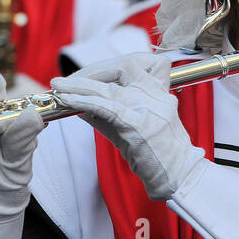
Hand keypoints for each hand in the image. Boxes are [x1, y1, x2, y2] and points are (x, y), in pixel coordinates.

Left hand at [49, 53, 201, 201]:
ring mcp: (150, 108)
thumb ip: (112, 112)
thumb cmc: (159, 156)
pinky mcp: (139, 125)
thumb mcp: (137, 126)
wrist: (180, 176)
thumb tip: (81, 104)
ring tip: (58, 86)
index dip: (108, 65)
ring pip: (110, 87)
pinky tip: (67, 101)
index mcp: (160, 92)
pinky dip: (83, 101)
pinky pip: (106, 107)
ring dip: (78, 85)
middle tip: (68, 81)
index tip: (87, 74)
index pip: (137, 62)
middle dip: (91, 70)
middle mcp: (157, 95)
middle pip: (123, 66)